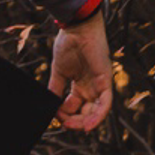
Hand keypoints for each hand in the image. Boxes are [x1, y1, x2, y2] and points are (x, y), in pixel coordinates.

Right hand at [48, 13, 112, 131]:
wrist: (76, 29)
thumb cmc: (68, 44)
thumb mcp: (58, 71)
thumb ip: (55, 88)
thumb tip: (48, 105)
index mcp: (80, 85)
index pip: (75, 107)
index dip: (65, 115)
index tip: (54, 117)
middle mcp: (91, 88)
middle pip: (86, 113)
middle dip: (75, 121)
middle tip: (63, 124)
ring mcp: (99, 86)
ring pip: (96, 112)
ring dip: (85, 122)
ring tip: (72, 126)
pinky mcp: (106, 82)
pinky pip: (105, 104)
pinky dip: (98, 116)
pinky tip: (87, 125)